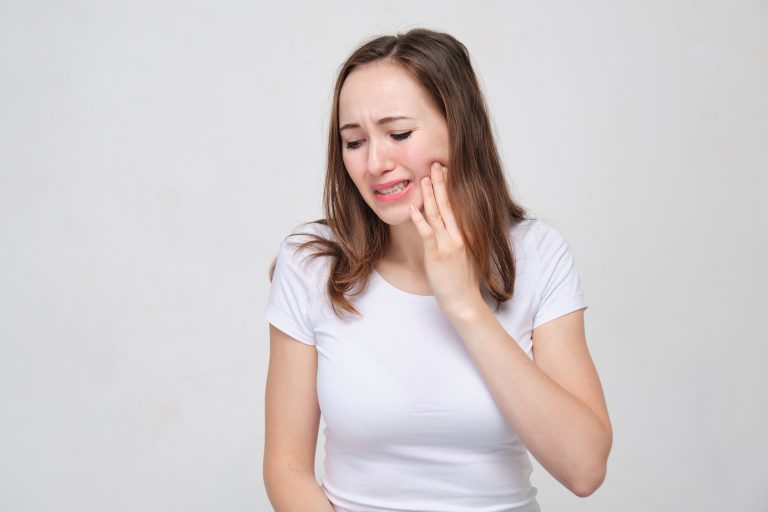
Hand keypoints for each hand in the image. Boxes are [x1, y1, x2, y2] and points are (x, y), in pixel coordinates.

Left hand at [410, 162, 484, 318]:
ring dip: (430, 194)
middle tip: (436, 163)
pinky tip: (413, 207)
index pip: (458, 204)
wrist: (464, 301)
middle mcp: (460, 236)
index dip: (451, 186)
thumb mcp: (467, 254)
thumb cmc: (462, 281)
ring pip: (438, 214)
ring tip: (423, 177)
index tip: (447, 170)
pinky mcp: (437, 254)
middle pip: (449, 203)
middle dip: (441, 182)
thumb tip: (453, 226)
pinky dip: (420, 219)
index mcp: (467, 234)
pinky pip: (428, 233)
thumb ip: (460, 238)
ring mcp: (449, 244)